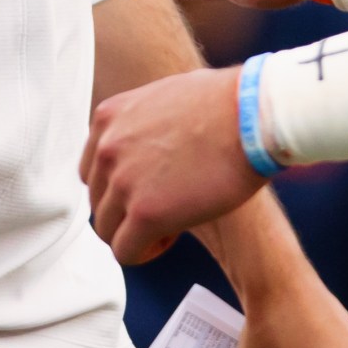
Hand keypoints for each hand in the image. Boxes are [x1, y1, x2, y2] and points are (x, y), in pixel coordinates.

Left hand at [82, 67, 265, 262]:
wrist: (254, 115)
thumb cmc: (228, 103)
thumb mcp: (170, 95)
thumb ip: (145, 120)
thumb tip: (153, 140)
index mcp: (110, 117)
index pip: (93, 170)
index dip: (121, 186)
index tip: (152, 188)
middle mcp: (108, 149)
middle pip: (99, 201)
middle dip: (128, 210)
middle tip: (166, 207)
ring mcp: (123, 182)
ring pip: (108, 229)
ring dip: (136, 232)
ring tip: (172, 223)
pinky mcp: (146, 214)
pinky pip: (126, 251)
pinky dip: (145, 252)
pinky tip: (172, 237)